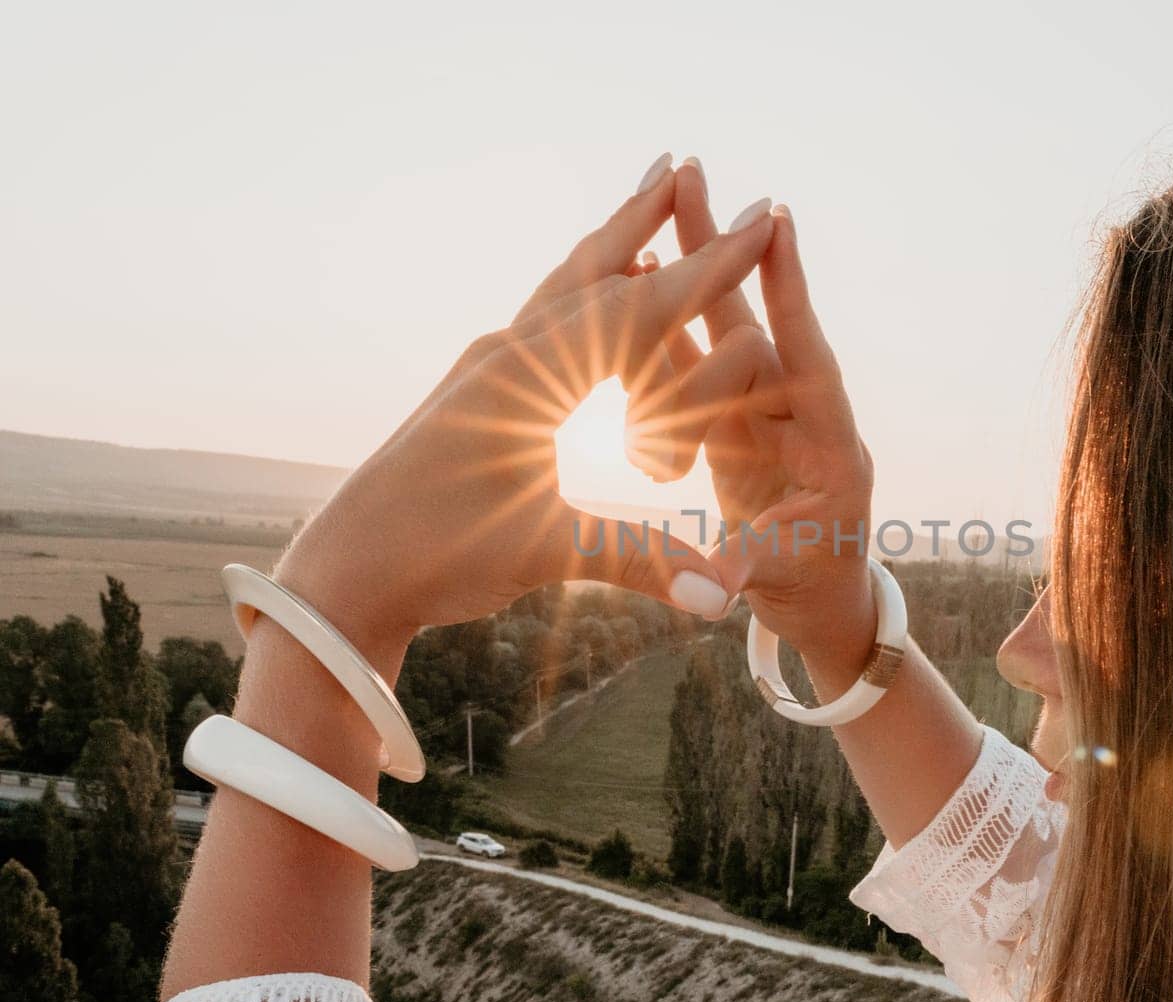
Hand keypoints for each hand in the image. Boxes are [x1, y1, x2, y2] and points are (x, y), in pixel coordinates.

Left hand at [275, 158, 775, 665]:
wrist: (343, 575)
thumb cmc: (436, 555)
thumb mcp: (547, 554)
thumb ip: (642, 562)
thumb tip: (723, 599)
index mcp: (528, 376)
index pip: (638, 307)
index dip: (707, 268)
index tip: (759, 222)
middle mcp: (506, 355)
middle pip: (593, 269)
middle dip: (644, 217)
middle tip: (683, 161)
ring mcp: (485, 369)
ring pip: (562, 289)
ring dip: (610, 247)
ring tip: (644, 210)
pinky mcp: (474, 393)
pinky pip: (542, 324)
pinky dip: (581, 296)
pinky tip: (588, 301)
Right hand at [665, 160, 877, 690]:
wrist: (819, 600)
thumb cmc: (819, 587)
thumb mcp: (790, 576)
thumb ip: (752, 568)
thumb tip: (717, 586)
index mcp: (830, 444)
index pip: (811, 360)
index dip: (792, 295)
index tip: (778, 227)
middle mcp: (795, 411)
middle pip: (757, 321)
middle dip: (726, 252)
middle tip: (693, 177)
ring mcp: (760, 411)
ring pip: (719, 331)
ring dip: (691, 269)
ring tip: (660, 200)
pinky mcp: (729, 422)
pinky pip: (692, 366)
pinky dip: (662, 328)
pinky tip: (632, 276)